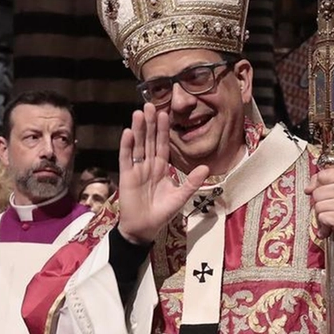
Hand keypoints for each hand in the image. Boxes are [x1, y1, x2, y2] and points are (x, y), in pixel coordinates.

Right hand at [116, 103, 209, 244]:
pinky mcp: (126, 176)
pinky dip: (126, 146)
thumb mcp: (180, 197)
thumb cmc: (161, 213)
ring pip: (138, 145)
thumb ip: (191, 182)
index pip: (162, 145)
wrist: (144, 229)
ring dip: (138, 130)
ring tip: (138, 113)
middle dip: (150, 123)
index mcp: (161, 167)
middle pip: (149, 140)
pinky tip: (127, 132)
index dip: (163, 130)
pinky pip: (126, 159)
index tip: (165, 113)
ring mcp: (136, 169)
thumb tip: (206, 168)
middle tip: (150, 104)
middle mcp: (148, 165)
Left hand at [306, 168, 333, 248]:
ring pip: (318, 206)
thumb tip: (309, 188)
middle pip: (317, 192)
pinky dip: (324, 224)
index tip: (325, 193)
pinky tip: (333, 223)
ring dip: (322, 214)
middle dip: (320, 202)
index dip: (318, 186)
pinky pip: (322, 217)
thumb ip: (320, 182)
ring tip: (332, 215)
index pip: (322, 175)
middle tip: (331, 207)